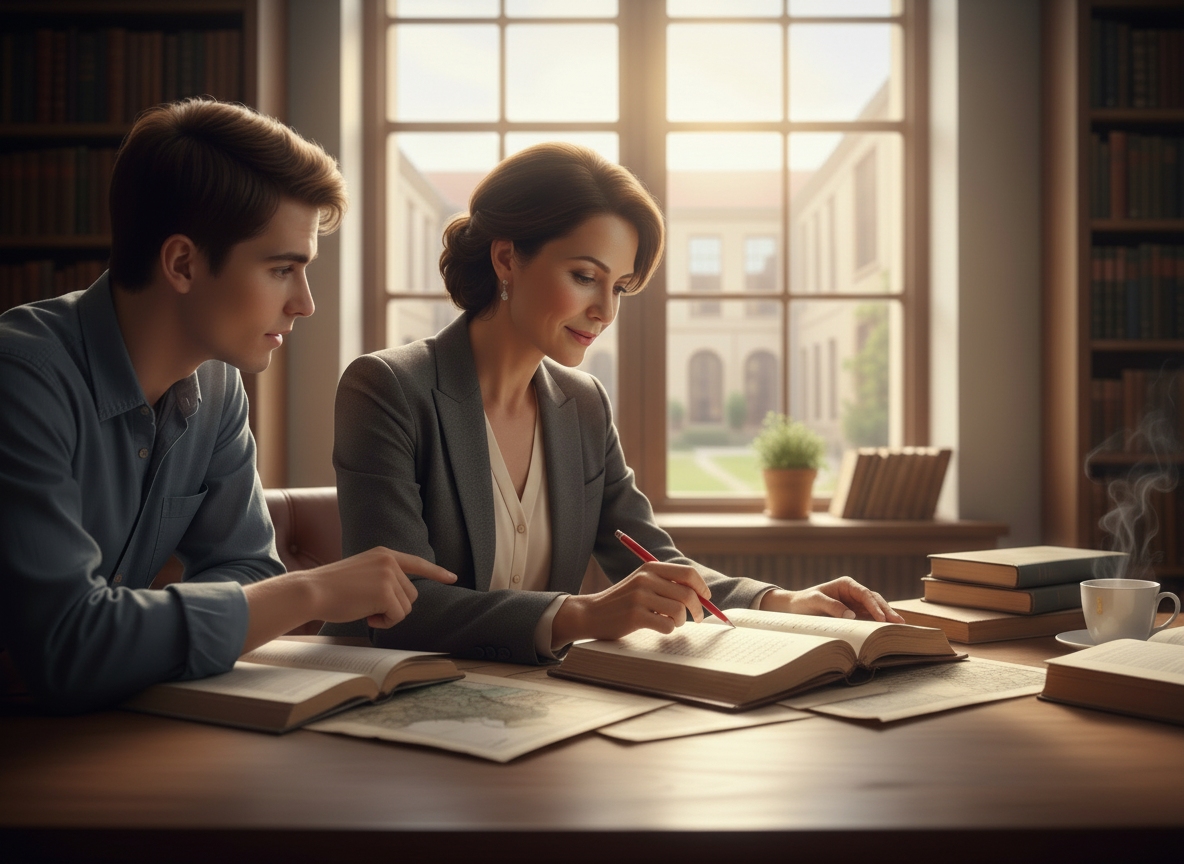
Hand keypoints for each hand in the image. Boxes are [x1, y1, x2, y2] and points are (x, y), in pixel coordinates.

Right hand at [305, 547, 456, 628]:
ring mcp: (389, 575)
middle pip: (411, 594)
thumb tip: (402, 596)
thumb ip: (383, 577)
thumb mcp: (362, 572)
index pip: (416, 562)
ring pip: (406, 607)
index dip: (436, 572)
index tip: (452, 577)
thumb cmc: (331, 587)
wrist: (312, 591)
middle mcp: (390, 561)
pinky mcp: (386, 592)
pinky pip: (398, 616)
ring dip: (389, 615)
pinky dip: (385, 622)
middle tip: (370, 608)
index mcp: (383, 554)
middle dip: (395, 607)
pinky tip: (367, 616)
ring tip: (366, 610)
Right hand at [552, 562, 709, 644]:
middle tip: (696, 618)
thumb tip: (702, 596)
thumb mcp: (643, 583)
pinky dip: (668, 630)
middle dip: (697, 609)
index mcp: (650, 568)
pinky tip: (658, 628)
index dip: (702, 587)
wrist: (592, 613)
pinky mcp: (635, 616)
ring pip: (679, 611)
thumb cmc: (623, 601)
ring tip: (671, 623)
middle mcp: (646, 579)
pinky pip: (666, 626)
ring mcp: (640, 597)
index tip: (706, 598)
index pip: (688, 573)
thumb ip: (667, 584)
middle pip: (687, 594)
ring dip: (680, 621)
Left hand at [760, 576, 903, 622]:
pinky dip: (878, 623)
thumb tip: (850, 615)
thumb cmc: (803, 602)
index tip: (881, 618)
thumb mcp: (814, 601)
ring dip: (886, 616)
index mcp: (846, 584)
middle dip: (886, 611)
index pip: (864, 594)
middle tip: (898, 623)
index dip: (874, 605)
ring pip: (875, 608)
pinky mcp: (854, 613)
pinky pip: (869, 617)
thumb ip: (831, 606)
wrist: (795, 607)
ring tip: (898, 626)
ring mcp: (855, 603)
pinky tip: (886, 629)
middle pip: (874, 600)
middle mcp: (853, 592)